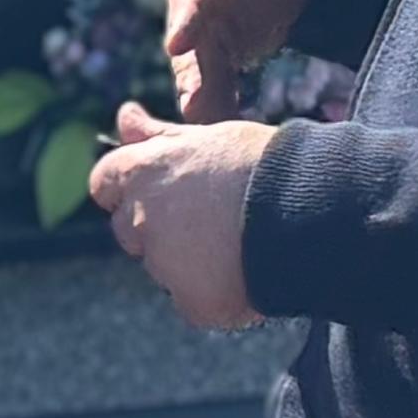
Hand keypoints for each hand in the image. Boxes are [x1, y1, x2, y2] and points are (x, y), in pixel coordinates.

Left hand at [88, 104, 275, 330]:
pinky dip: (214, 294)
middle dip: (157, 227)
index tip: (162, 191)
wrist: (312, 208)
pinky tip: (247, 272)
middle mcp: (142, 217)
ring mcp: (163, 264)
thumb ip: (158, 136)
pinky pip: (193, 302)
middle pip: (129, 230)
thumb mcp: (208, 139)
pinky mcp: (192, 300)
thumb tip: (125, 116)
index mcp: (142, 171)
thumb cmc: (262, 164)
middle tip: (210, 218)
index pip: (105, 182)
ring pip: (164, 267)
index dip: (130, 188)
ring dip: (189, 261)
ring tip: (241, 241)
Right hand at [161, 0, 343, 116]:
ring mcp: (199, 26)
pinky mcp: (213, 53)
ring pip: (196, 66)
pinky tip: (226, 131)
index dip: (186, 17)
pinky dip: (219, 105)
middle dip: (191, 73)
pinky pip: (213, 81)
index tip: (177, 45)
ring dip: (202, 97)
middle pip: (189, 37)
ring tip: (207, 127)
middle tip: (192, 105)